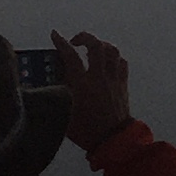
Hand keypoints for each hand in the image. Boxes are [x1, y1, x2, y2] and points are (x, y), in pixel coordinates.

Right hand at [53, 31, 133, 150]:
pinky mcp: (123, 84)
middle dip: (85, 37)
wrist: (113, 141)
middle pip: (96, 46)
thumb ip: (58, 96)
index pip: (70, 57)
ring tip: (92, 47)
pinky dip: (114, 57)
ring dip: (101, 44)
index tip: (55, 35)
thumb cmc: (87, 132)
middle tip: (75, 41)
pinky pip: (122, 62)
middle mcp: (100, 78)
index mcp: (82, 85)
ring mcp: (114, 79)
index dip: (61, 43)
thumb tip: (52, 85)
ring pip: (112, 51)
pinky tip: (108, 60)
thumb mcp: (64, 115)